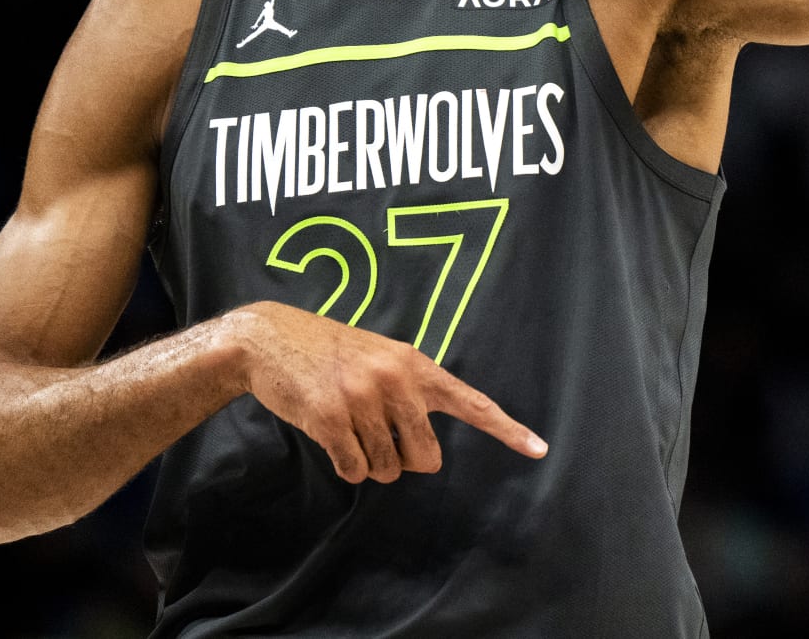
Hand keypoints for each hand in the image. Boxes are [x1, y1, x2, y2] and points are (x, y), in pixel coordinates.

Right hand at [225, 301, 547, 483]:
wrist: (269, 339)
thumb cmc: (329, 352)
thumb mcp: (380, 356)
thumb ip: (409, 390)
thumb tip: (425, 451)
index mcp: (415, 364)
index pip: (471, 402)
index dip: (507, 429)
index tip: (540, 450)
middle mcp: (395, 380)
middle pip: (426, 457)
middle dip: (404, 461)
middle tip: (379, 438)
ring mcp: (361, 399)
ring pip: (387, 469)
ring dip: (368, 462)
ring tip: (347, 425)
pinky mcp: (329, 418)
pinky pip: (354, 471)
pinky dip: (344, 465)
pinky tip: (330, 436)